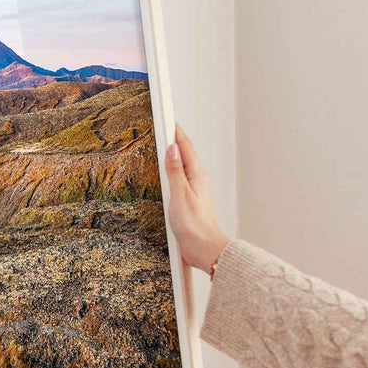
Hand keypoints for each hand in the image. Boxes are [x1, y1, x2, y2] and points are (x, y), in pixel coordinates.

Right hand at [164, 125, 229, 272]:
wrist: (204, 249)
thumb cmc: (195, 226)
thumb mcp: (180, 195)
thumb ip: (175, 171)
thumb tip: (172, 149)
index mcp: (197, 175)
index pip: (185, 146)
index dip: (175, 131)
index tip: (167, 118)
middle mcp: (197, 180)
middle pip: (185, 154)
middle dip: (174, 139)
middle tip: (163, 125)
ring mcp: (194, 191)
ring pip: (182, 166)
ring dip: (173, 154)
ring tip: (163, 144)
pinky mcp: (189, 201)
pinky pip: (180, 179)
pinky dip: (172, 171)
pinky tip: (166, 174)